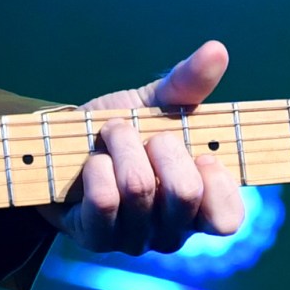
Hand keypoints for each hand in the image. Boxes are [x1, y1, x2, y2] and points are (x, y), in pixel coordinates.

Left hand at [43, 41, 243, 254]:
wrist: (61, 143)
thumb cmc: (124, 128)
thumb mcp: (158, 104)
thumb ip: (189, 83)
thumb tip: (217, 50)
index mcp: (199, 203)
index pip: (227, 217)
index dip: (217, 182)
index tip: (198, 152)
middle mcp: (172, 230)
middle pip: (184, 192)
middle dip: (160, 144)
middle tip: (143, 134)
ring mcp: (135, 239)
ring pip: (139, 188)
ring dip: (121, 145)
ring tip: (112, 135)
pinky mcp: (97, 238)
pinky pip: (104, 199)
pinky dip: (96, 166)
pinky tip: (93, 161)